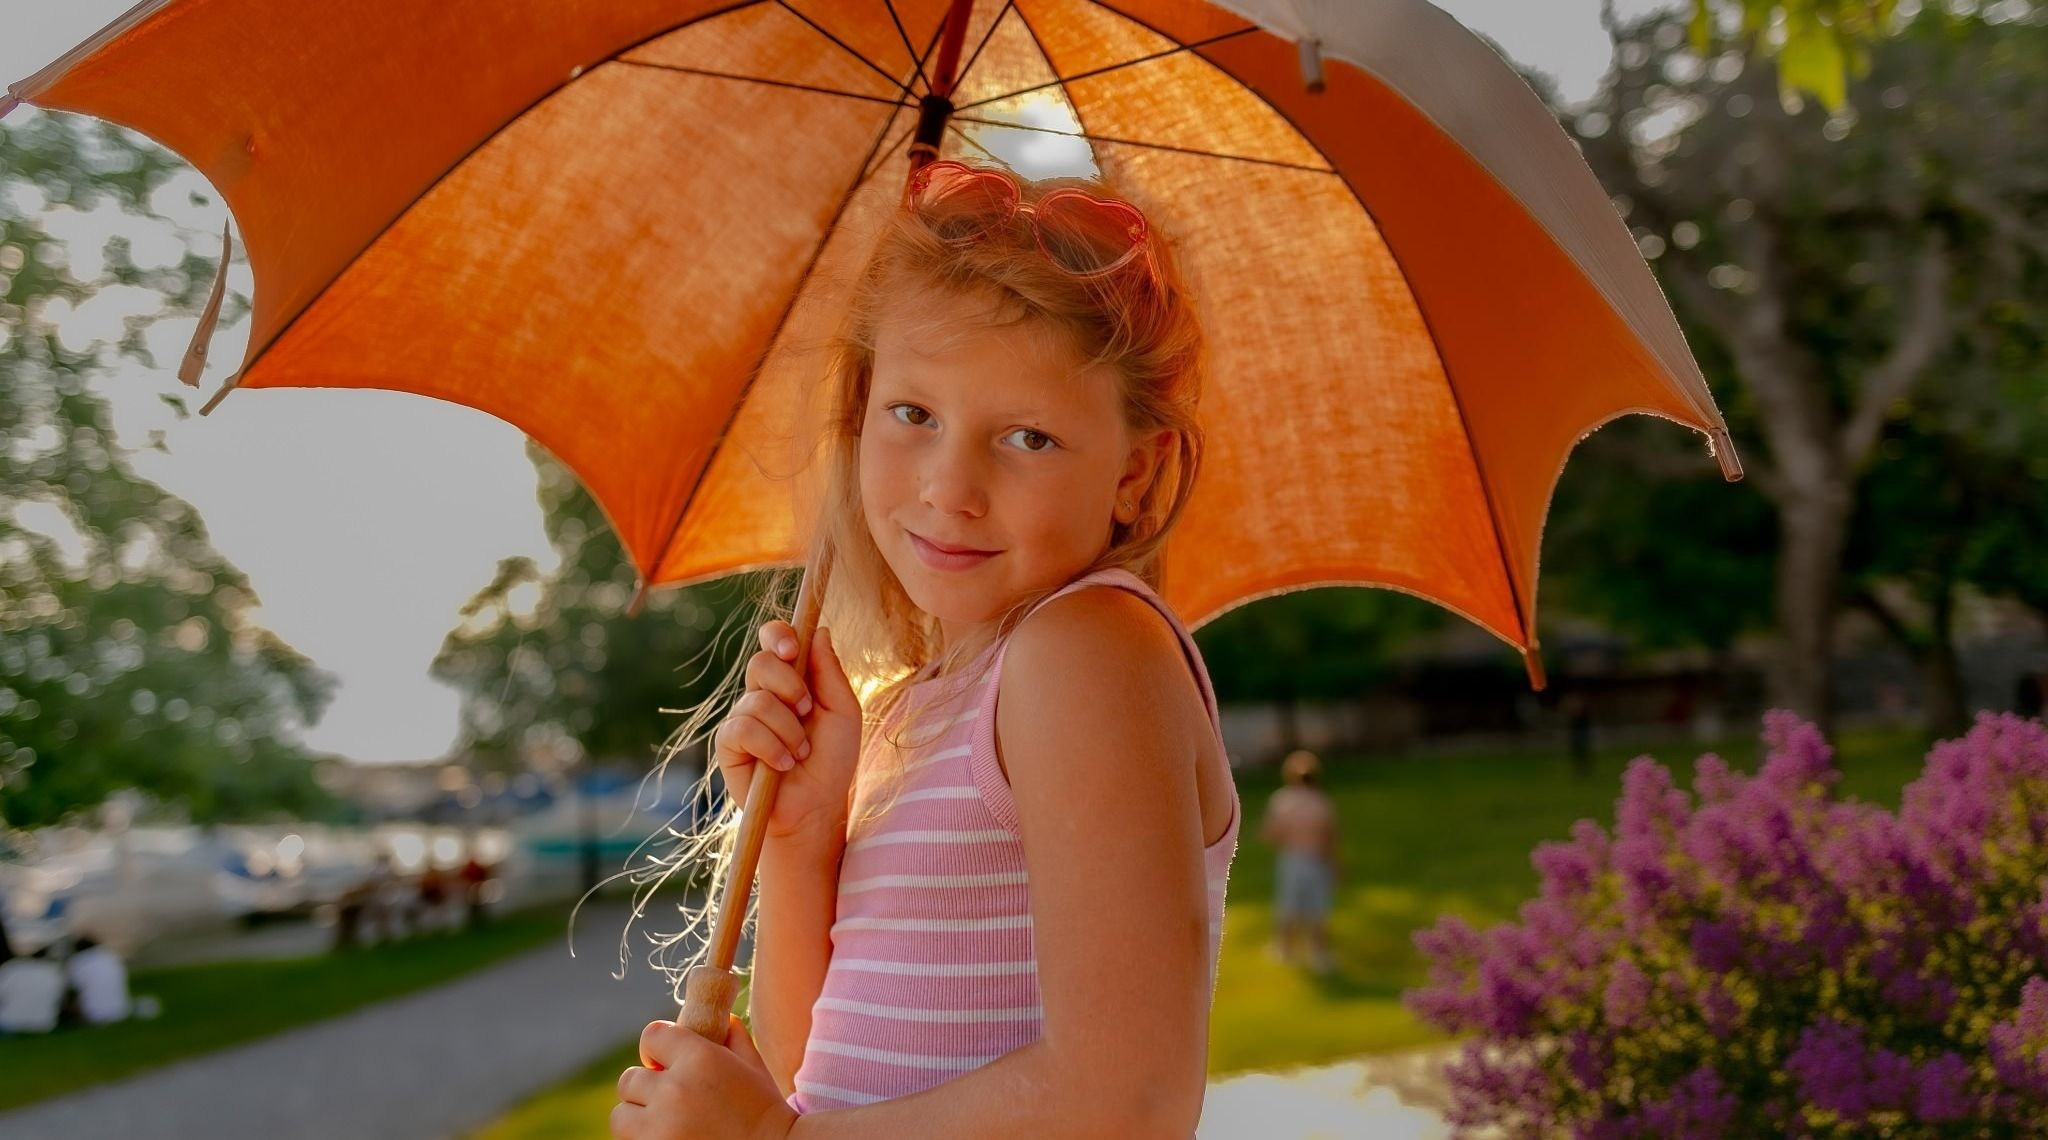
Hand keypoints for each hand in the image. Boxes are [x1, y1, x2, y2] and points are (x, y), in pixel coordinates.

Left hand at [612, 1016, 794, 1139]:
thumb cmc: (765, 1109)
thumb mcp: (752, 1065)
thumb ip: (731, 1035)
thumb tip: (716, 1017)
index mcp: (699, 1058)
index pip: (651, 1036)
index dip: (657, 1048)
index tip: (665, 1063)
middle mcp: (673, 1090)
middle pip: (629, 1079)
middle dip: (646, 1088)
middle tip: (668, 1100)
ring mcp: (660, 1128)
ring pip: (620, 1116)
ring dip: (637, 1118)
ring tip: (664, 1123)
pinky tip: (670, 1138)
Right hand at [711, 621, 861, 840]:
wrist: (817, 805)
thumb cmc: (833, 760)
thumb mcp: (843, 712)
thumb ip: (830, 672)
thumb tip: (819, 630)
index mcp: (791, 679)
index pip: (773, 640)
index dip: (778, 634)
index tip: (792, 648)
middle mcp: (762, 693)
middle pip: (761, 662)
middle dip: (790, 687)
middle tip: (808, 712)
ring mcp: (743, 717)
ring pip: (757, 700)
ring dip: (788, 730)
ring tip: (799, 753)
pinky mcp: (728, 744)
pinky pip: (743, 729)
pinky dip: (771, 747)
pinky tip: (782, 764)